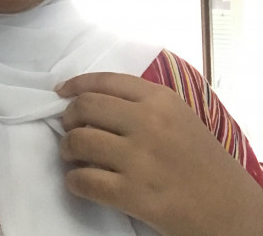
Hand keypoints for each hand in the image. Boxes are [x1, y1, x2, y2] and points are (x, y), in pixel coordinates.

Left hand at [57, 72, 262, 235]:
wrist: (229, 208)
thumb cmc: (200, 159)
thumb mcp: (178, 115)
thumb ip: (140, 103)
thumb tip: (90, 98)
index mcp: (159, 99)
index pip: (104, 81)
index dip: (76, 85)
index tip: (61, 92)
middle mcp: (148, 122)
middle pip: (85, 107)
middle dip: (68, 118)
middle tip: (70, 129)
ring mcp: (140, 159)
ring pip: (79, 142)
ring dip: (67, 149)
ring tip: (72, 156)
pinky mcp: (134, 195)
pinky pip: (84, 181)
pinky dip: (74, 181)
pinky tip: (79, 181)